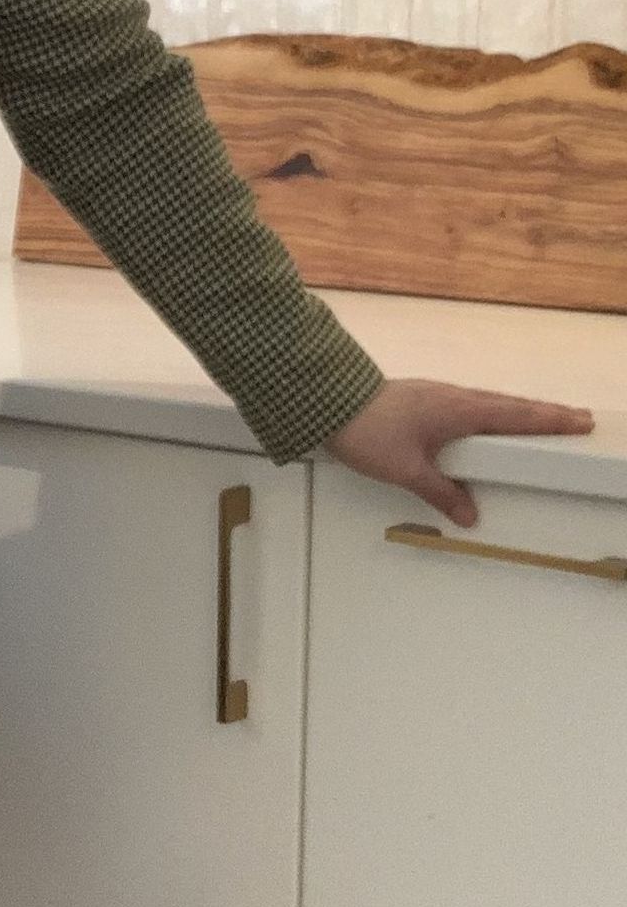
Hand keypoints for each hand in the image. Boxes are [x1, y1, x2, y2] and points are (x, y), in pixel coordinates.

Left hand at [322, 378, 594, 528]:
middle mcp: (452, 397)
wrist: (327, 401)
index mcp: (459, 411)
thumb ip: (441, 492)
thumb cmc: (367, 432)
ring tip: (539, 418)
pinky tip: (484, 420)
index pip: (515, 416)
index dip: (549, 421)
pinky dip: (488, 410)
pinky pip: (466, 403)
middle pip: (508, 405)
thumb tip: (469, 513)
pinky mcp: (420, 397)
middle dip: (542, 413)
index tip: (580, 421)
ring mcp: (435, 393)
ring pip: (487, 402)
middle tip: (575, 417)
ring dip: (516, 410)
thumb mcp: (407, 470)